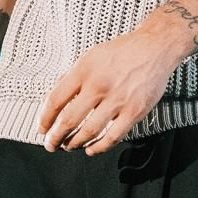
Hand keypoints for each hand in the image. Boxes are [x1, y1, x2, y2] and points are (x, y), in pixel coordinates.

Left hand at [38, 28, 180, 154]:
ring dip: (75, 143)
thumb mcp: (91, 56)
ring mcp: (118, 100)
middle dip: (56, 137)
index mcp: (84, 70)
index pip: (56, 100)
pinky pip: (113, 136)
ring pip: (89, 132)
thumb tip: (58, 99)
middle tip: (51, 144)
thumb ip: (74, 77)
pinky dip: (99, 147)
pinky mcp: (134, 111)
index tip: (42, 129)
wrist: (155, 47)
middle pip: (69, 120)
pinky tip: (91, 149)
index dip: (45, 119)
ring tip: (69, 146)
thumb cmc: (123, 51)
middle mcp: (99, 85)